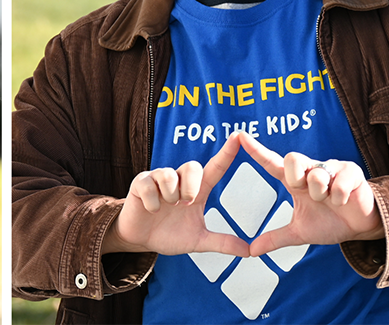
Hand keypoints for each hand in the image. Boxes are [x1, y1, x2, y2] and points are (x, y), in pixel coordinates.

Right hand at [104, 132, 249, 256]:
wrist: (142, 239)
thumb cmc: (170, 234)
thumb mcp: (198, 240)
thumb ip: (221, 243)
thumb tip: (248, 251)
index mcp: (196, 190)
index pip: (215, 167)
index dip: (227, 153)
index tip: (238, 137)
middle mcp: (179, 180)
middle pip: (192, 166)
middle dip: (190, 188)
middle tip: (185, 205)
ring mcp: (159, 179)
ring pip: (169, 175)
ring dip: (169, 197)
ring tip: (165, 207)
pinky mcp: (141, 182)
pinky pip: (149, 185)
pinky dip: (152, 203)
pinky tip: (151, 209)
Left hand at [237, 133, 383, 255]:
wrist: (360, 228)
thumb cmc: (330, 223)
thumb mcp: (300, 232)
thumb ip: (275, 238)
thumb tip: (252, 250)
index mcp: (295, 180)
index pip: (272, 162)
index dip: (255, 149)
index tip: (239, 136)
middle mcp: (311, 169)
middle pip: (292, 158)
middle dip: (296, 178)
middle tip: (305, 192)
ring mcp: (331, 168)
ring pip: (316, 174)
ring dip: (321, 194)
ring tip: (329, 201)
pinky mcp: (351, 171)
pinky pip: (339, 183)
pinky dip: (340, 198)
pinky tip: (344, 202)